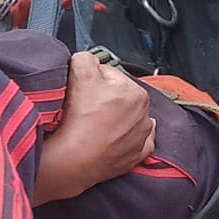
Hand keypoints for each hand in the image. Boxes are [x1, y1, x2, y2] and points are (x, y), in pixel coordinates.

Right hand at [33, 54, 155, 204]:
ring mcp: (140, 139)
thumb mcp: (79, 73)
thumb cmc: (80, 120)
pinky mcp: (133, 157)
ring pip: (125, 120)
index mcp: (137, 93)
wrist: (74, 159)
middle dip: (103, 99)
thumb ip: (85, 58)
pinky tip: (109, 139)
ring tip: (91, 124)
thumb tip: (87, 60)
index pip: (110, 75)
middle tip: (82, 107)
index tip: (80, 89)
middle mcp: (144, 115)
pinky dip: (123, 141)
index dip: (91, 79)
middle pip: (118, 97)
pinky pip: (133, 144)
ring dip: (112, 119)